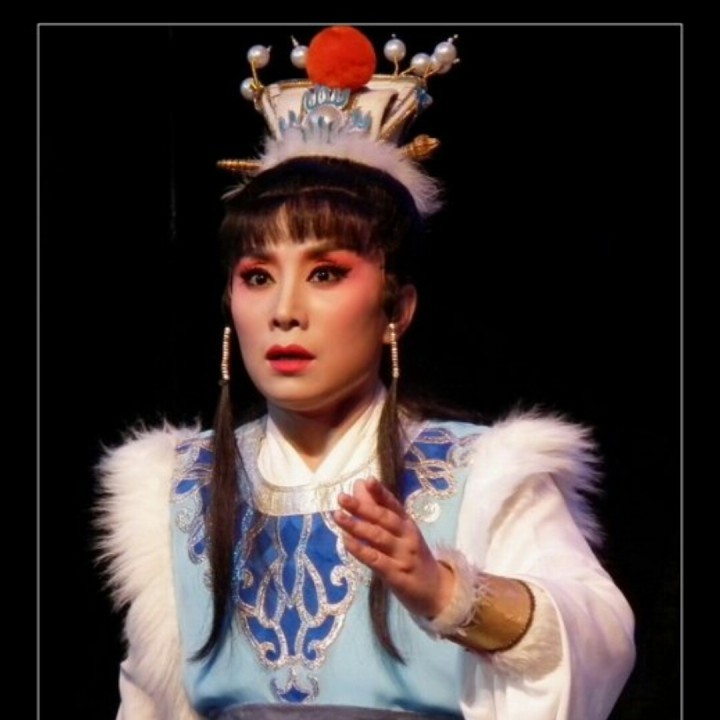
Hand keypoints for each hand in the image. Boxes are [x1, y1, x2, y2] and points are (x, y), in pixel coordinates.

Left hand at [334, 478, 454, 618]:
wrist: (437, 591)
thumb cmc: (412, 557)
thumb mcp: (401, 533)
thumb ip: (380, 510)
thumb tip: (360, 486)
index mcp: (407, 524)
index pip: (393, 504)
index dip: (380, 492)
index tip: (367, 480)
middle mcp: (407, 536)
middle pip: (384, 518)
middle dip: (362, 506)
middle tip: (342, 497)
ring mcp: (403, 555)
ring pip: (378, 537)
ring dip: (357, 525)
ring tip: (338, 515)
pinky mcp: (396, 574)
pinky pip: (376, 559)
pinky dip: (360, 549)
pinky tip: (346, 541)